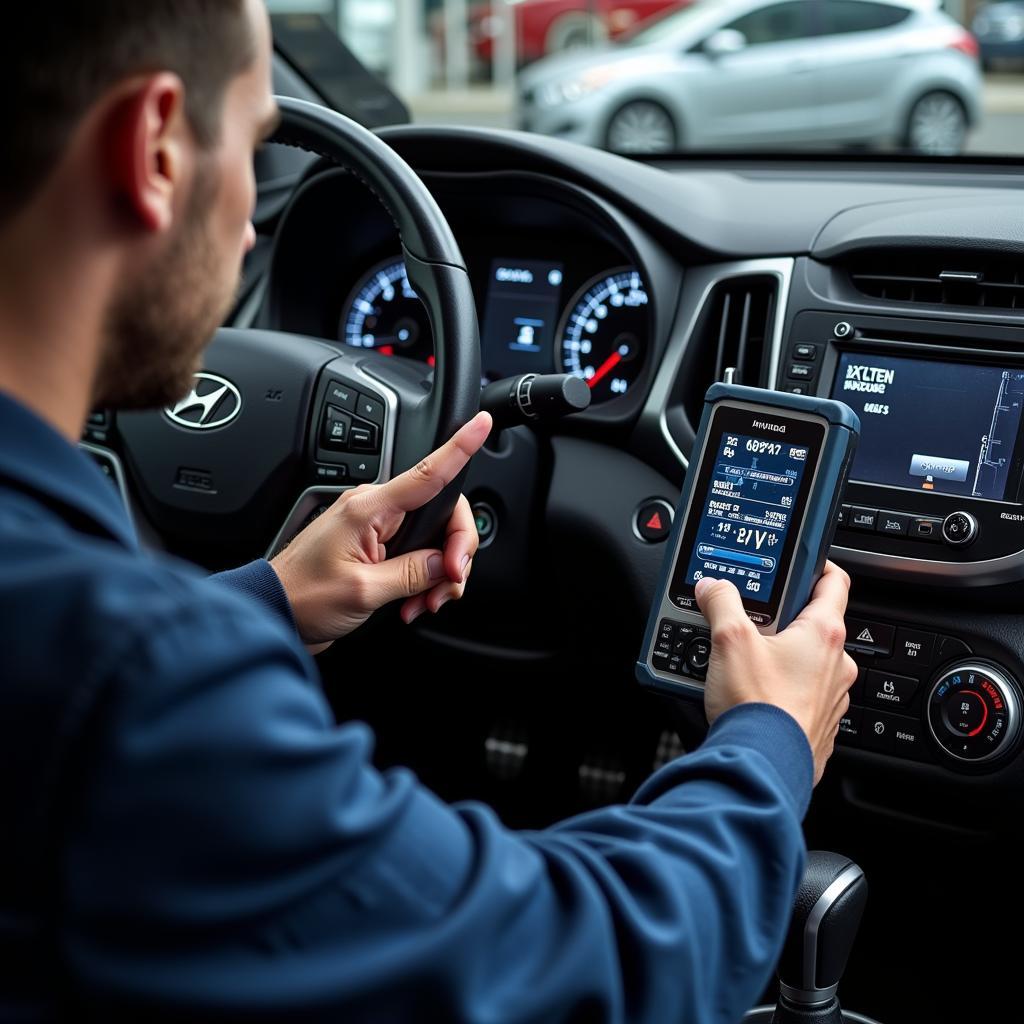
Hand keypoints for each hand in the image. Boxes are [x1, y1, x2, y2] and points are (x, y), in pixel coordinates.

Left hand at [270, 412, 491, 649]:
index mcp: (369, 509)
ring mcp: (377, 530)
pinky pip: (417, 556)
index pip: (427, 473)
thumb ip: (411, 573)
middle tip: (450, 585)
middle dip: (455, 552)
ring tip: (424, 603)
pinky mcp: (377, 549)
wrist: (275, 613)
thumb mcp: (363, 591)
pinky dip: (424, 582)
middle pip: (442, 515)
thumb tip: (444, 563)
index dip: (459, 446)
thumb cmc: (304, 596)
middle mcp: (375, 511)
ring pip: (434, 540)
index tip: (481, 424)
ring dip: (438, 575)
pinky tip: (412, 603)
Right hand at [695, 561, 857, 785]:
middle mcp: (836, 664)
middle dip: (781, 620)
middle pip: (812, 624)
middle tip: (750, 621)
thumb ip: (720, 603)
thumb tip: (713, 587)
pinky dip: (778, 690)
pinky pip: (799, 695)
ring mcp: (830, 697)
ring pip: (805, 663)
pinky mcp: (817, 725)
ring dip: (778, 658)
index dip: (816, 564)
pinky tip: (750, 694)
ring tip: (742, 662)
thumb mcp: (729, 640)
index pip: (833, 581)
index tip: (800, 561)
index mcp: (823, 634)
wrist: (762, 767)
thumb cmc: (757, 707)